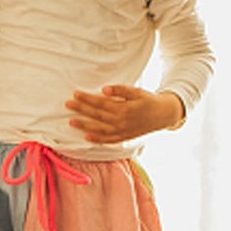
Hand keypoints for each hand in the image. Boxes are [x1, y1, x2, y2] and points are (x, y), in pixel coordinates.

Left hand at [64, 84, 183, 143]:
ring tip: (71, 122)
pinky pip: (108, 140)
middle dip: (81, 110)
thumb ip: (121, 90)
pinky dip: (98, 139)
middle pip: (97, 115)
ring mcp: (122, 131)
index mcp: (123, 108)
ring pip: (100, 129)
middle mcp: (121, 122)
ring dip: (85, 126)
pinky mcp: (124, 138)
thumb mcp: (137, 92)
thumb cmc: (148, 100)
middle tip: (67, 105)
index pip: (101, 103)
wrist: (163, 115)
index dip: (87, 99)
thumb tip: (104, 90)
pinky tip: (87, 137)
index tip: (75, 94)